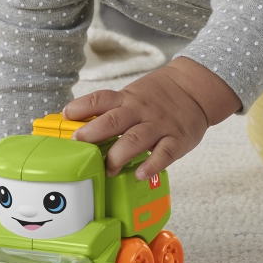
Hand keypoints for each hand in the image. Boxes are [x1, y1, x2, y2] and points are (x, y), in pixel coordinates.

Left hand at [64, 57, 240, 178]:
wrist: (195, 89)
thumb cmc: (159, 96)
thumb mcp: (133, 96)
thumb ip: (112, 111)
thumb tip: (80, 127)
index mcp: (127, 100)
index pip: (101, 100)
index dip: (82, 107)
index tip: (67, 115)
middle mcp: (140, 112)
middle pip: (114, 121)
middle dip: (94, 133)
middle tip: (79, 145)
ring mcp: (159, 126)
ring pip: (136, 139)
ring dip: (119, 154)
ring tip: (108, 169)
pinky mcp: (177, 139)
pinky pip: (164, 153)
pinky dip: (152, 165)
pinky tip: (140, 174)